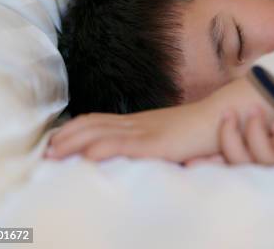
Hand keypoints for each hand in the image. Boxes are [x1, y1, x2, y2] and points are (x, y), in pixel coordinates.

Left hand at [44, 76, 273, 162]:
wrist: (226, 116)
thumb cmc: (203, 130)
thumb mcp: (174, 135)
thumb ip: (157, 140)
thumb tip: (142, 151)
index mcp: (143, 121)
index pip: (101, 120)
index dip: (77, 129)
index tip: (58, 140)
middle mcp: (140, 122)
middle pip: (94, 124)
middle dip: (67, 136)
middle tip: (47, 151)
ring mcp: (148, 130)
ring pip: (102, 132)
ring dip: (74, 143)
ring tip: (54, 155)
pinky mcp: (158, 141)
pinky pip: (125, 144)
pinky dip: (102, 149)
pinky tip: (87, 157)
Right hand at [185, 110, 273, 166]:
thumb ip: (259, 104)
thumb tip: (230, 98)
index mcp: (268, 147)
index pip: (236, 159)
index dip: (214, 159)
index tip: (190, 160)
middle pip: (242, 165)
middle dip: (229, 144)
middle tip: (225, 117)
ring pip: (264, 163)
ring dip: (254, 139)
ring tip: (253, 113)